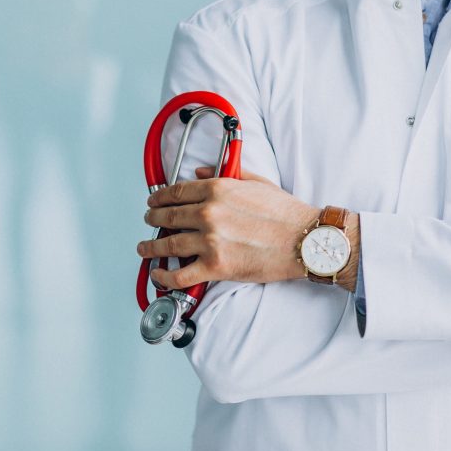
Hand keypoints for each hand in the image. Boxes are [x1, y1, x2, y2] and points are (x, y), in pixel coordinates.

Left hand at [137, 167, 320, 289]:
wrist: (305, 240)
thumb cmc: (285, 213)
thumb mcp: (255, 182)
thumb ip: (225, 175)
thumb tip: (200, 172)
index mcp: (217, 190)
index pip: (177, 192)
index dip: (160, 198)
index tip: (154, 201)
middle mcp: (209, 214)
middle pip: (168, 216)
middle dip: (153, 219)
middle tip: (148, 221)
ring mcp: (210, 241)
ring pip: (168, 245)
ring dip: (151, 247)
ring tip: (145, 248)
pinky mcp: (215, 267)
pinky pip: (180, 275)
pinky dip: (164, 277)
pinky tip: (158, 274)